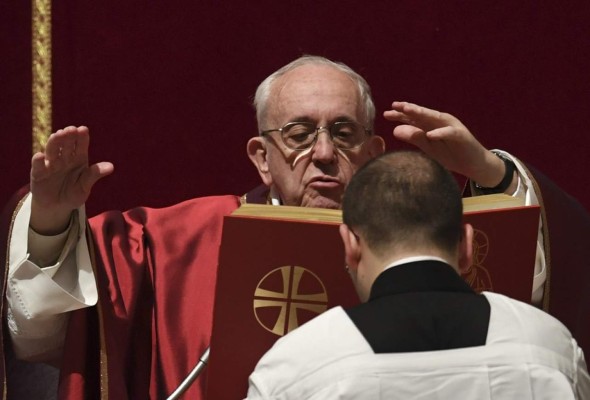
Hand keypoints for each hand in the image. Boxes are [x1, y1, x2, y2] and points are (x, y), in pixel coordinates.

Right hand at [30, 126, 113, 233]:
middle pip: (66, 145)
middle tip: (70, 129)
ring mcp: (51, 164)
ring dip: (54, 143)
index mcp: (78, 159)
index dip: (82, 137)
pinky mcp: (38, 173)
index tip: (83, 129)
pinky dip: (38, 161)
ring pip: (52, 151)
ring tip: (57, 135)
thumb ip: (94, 175)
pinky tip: (40, 156)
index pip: (80, 146)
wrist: (57, 207)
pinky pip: (38, 165)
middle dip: (68, 137)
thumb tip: (111, 167)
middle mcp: (64, 158)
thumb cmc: (74, 194)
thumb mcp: (85, 186)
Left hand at [383, 101, 504, 185]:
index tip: (386, 114)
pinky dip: (440, 133)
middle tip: (395, 106)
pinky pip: (449, 133)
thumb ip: (414, 138)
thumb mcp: (428, 148)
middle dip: (408, 109)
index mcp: (431, 125)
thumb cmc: (450, 154)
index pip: (414, 118)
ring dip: (421, 114)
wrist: (473, 164)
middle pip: (422, 114)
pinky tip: (430, 134)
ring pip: (434, 119)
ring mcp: (451, 127)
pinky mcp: (461, 135)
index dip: (400, 115)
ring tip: (408, 111)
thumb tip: (395, 130)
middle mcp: (440, 122)